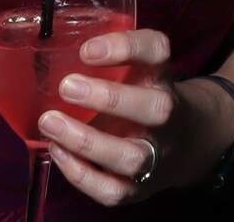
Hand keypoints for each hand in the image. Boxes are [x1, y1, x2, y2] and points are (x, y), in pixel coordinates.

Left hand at [37, 26, 200, 205]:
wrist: (184, 141)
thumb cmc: (142, 95)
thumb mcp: (136, 68)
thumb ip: (105, 57)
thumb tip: (48, 44)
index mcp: (161, 76)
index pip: (157, 51)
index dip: (125, 47)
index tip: (87, 49)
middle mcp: (166, 115)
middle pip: (154, 108)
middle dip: (109, 98)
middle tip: (66, 86)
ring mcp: (155, 155)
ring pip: (131, 156)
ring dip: (87, 141)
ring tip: (50, 123)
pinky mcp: (139, 187)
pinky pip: (113, 190)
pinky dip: (82, 175)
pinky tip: (58, 152)